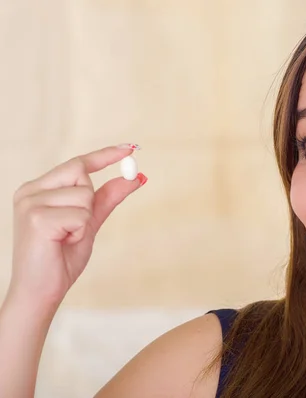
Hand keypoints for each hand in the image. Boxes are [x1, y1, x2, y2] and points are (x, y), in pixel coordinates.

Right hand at [9, 144, 146, 306]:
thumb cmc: (60, 259)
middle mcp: (30, 191)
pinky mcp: (37, 218)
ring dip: (85, 221)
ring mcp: (31, 203)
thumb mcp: (89, 223)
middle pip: (81, 174)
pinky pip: (81, 215)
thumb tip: (135, 177)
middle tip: (74, 228)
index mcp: (38, 189)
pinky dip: (80, 232)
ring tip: (65, 238)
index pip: (76, 164)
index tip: (130, 147)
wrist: (40, 291)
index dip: (105, 155)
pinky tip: (62, 243)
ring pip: (85, 196)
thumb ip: (107, 199)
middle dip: (90, 201)